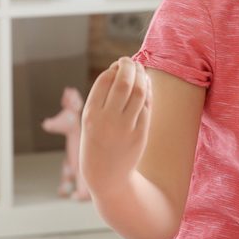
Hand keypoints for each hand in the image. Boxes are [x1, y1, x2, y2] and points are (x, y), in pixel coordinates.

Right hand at [80, 57, 151, 192]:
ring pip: (139, 92)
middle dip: (129, 66)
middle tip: (130, 61)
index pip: (104, 80)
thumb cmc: (97, 142)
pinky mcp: (140, 134)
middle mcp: (107, 120)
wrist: (106, 177)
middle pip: (124, 82)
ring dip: (141, 76)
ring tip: (140, 71)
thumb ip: (102, 98)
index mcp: (90, 115)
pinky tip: (146, 86)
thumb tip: (121, 70)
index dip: (113, 69)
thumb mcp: (90, 121)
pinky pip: (147, 106)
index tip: (117, 66)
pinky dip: (147, 92)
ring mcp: (125, 128)